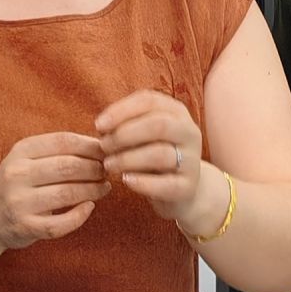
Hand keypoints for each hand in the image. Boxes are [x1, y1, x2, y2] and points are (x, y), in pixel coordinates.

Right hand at [0, 131, 109, 251]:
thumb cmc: (17, 185)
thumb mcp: (27, 159)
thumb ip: (57, 151)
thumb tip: (102, 145)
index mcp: (21, 151)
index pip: (63, 141)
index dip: (91, 146)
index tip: (107, 151)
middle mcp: (17, 174)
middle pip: (69, 166)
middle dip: (96, 168)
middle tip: (108, 171)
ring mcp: (19, 202)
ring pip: (68, 193)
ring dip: (93, 190)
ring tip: (104, 188)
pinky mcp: (25, 227)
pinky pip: (60, 223)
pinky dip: (80, 216)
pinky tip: (89, 208)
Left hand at [94, 90, 216, 231]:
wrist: (180, 190)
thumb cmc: (153, 156)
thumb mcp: (142, 135)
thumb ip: (125, 125)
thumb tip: (102, 126)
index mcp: (177, 112)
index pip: (149, 100)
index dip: (121, 111)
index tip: (98, 125)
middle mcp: (189, 133)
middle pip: (158, 125)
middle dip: (124, 135)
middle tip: (104, 147)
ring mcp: (191, 161)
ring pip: (160, 154)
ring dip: (127, 159)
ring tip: (109, 165)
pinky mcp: (187, 187)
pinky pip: (165, 184)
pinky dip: (142, 182)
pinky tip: (126, 180)